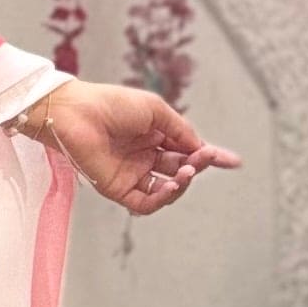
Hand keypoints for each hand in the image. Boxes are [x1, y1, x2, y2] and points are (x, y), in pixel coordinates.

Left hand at [24, 78, 240, 217]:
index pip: (186, 149)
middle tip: (203, 160)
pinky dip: (163, 198)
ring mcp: (132, 173)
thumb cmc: (110, 104)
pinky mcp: (117, 189)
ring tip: (186, 171)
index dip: (209, 156)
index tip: (232, 162)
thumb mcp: (155, 110)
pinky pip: (146, 203)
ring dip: (182, 183)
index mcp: (153, 134)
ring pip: (167, 189)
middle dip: (197, 166)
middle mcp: (144, 155)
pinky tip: (171, 186)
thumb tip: (201, 148)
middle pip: (181, 169)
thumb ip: (180, 130)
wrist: (75, 113)